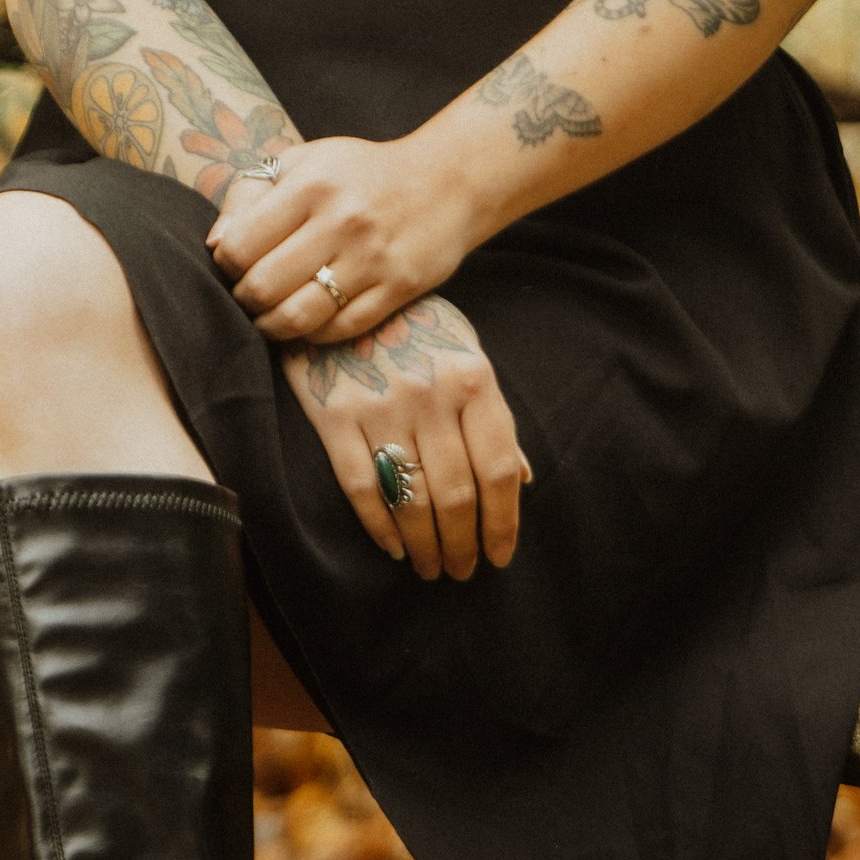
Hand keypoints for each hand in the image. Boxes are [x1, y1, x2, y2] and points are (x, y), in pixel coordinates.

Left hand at [206, 133, 479, 346]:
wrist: (447, 181)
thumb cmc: (361, 173)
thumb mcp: (305, 161)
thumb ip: (251, 194)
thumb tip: (213, 245)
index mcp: (311, 184)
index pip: (237, 246)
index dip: (225, 264)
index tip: (234, 264)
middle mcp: (341, 221)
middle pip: (262, 288)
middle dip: (244, 300)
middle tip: (249, 296)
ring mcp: (372, 259)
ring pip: (297, 319)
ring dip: (271, 326)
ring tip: (270, 316)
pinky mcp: (398, 289)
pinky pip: (339, 331)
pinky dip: (313, 334)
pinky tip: (308, 320)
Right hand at [282, 294, 530, 579]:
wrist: (340, 288)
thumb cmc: (416, 326)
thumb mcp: (465, 353)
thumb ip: (492, 416)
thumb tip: (523, 479)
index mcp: (474, 378)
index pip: (498, 469)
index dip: (502, 523)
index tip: (499, 556)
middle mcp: (432, 393)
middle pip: (456, 494)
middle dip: (462, 544)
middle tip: (461, 571)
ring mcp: (382, 404)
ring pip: (412, 498)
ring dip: (425, 545)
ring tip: (430, 567)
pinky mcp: (335, 414)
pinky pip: (362, 486)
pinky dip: (379, 527)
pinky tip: (391, 547)